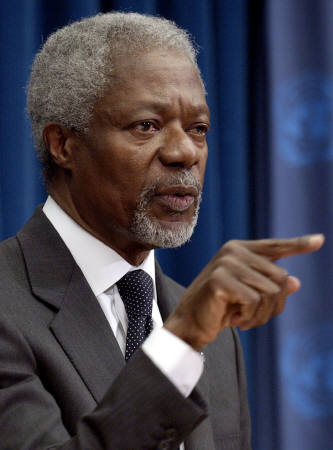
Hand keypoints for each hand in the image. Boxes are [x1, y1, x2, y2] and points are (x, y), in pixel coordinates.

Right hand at [164, 234, 323, 349]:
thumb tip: (295, 282)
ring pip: (271, 292)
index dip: (298, 245)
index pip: (275, 247)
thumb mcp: (248, 297)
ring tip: (241, 319)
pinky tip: (234, 320)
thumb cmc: (218, 308)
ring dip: (261, 315)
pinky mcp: (221, 279)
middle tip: (252, 316)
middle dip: (273, 305)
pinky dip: (249, 317)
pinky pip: (255, 301)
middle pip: (280, 278)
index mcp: (239, 249)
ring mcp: (226, 263)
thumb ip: (269, 286)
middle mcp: (233, 251)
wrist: (189, 324)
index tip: (320, 241)